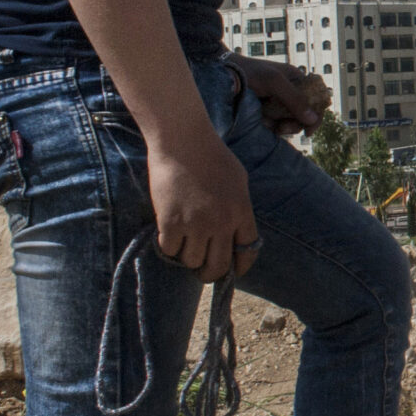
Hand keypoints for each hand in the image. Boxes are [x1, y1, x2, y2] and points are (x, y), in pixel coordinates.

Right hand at [149, 128, 257, 281]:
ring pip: (192, 261)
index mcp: (242, 212)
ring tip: (184, 243)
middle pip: (218, 266)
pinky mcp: (171, 222)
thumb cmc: (211, 155)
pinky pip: (170, 250)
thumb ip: (238, 208)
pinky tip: (168, 233)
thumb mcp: (238, 181)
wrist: (183, 141)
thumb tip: (235, 233)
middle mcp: (222, 223)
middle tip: (201, 270)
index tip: (234, 272)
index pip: (248, 252)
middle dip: (210, 273)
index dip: (240, 267)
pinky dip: (168, 246)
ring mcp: (196, 224)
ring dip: (187, 256)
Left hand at [227, 54, 327, 135]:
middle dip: (294, 124)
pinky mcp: (267, 112)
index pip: (316, 99)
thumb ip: (295, 99)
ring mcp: (278, 102)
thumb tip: (313, 119)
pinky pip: (276, 125)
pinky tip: (261, 123)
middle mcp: (290, 91)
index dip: (316, 115)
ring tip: (266, 123)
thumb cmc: (250, 73)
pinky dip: (271, 127)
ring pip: (290, 122)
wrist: (222, 74)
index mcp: (296, 79)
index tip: (309, 131)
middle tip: (281, 128)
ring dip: (281, 126)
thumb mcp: (274, 82)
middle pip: (304, 115)